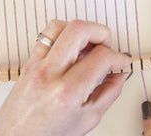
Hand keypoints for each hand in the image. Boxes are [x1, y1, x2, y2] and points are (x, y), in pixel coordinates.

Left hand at [0, 20, 131, 135]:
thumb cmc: (47, 134)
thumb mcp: (87, 120)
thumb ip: (108, 94)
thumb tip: (119, 74)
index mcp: (68, 92)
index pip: (101, 58)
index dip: (118, 57)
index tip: (121, 62)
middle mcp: (50, 74)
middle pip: (79, 30)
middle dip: (101, 33)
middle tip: (107, 45)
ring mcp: (36, 65)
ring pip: (60, 26)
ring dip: (81, 30)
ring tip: (88, 45)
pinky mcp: (29, 61)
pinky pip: (46, 34)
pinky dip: (63, 34)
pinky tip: (71, 47)